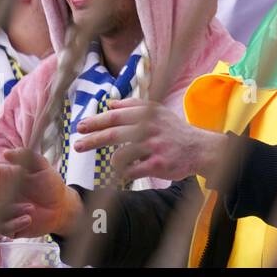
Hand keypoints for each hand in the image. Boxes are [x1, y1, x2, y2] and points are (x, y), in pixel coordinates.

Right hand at [0, 148, 80, 237]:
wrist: (61, 206)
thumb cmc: (49, 184)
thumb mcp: (42, 168)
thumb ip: (27, 157)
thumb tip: (7, 153)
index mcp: (5, 177)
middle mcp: (0, 194)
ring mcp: (2, 210)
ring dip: (12, 210)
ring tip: (31, 207)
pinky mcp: (8, 226)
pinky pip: (4, 228)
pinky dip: (15, 224)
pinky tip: (28, 219)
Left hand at [74, 98, 227, 183]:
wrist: (199, 149)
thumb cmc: (173, 130)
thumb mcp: (157, 112)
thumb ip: (133, 106)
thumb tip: (109, 103)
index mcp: (149, 113)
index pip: (116, 116)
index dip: (96, 121)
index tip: (81, 127)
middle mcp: (151, 128)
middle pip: (114, 134)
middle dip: (92, 140)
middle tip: (77, 145)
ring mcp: (155, 147)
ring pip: (121, 156)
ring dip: (114, 161)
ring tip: (118, 162)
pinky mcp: (158, 164)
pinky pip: (131, 171)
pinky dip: (126, 173)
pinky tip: (129, 171)